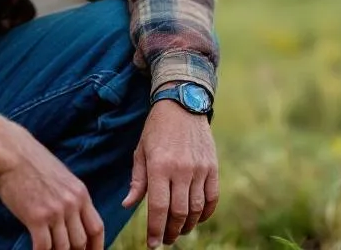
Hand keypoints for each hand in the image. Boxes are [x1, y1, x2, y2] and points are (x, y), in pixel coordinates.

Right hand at [0, 116, 104, 248]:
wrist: (13, 153)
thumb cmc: (33, 162)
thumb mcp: (63, 177)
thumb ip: (71, 197)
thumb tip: (73, 219)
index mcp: (81, 193)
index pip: (96, 227)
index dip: (96, 246)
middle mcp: (72, 204)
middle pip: (81, 241)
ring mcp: (55, 212)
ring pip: (63, 247)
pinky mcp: (36, 217)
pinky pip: (43, 246)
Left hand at [121, 90, 218, 246]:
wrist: (183, 104)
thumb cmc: (156, 130)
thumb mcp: (141, 152)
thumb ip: (137, 180)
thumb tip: (128, 205)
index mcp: (160, 166)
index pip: (159, 207)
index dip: (156, 229)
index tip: (153, 244)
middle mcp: (181, 169)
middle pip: (179, 212)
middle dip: (172, 232)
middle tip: (166, 240)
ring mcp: (200, 168)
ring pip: (196, 208)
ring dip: (188, 225)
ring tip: (179, 231)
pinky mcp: (212, 166)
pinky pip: (212, 197)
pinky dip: (206, 213)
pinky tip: (197, 219)